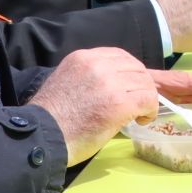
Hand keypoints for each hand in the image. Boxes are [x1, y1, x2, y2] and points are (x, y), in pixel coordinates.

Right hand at [30, 47, 165, 166]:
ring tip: (140, 113)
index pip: (119, 55)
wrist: (42, 137)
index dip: (130, 71)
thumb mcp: (66, 81)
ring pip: (145, 84)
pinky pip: (147, 101)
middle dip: (141, 85)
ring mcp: (110, 83)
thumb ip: (88, 76)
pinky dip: (149, 111)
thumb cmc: (51, 117)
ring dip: (147, 99)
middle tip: (139, 102)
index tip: (130, 86)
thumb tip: (112, 83)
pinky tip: (142, 120)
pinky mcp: (119, 103)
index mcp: (83, 58)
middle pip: (136, 68)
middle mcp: (97, 65)